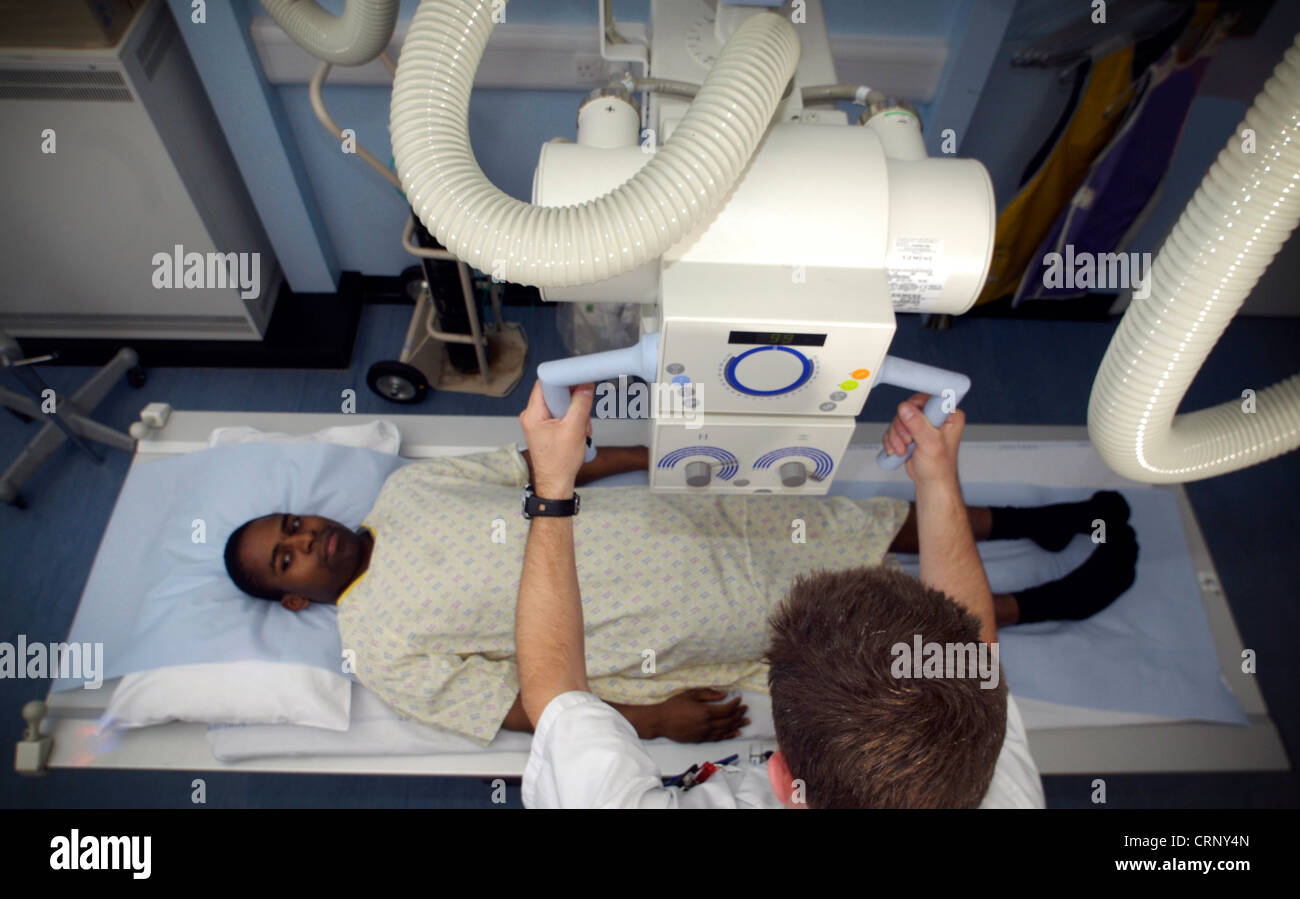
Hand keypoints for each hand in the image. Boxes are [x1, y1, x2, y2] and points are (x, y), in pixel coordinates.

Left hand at [518, 379, 593, 496]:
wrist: (556, 483)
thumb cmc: (559, 464)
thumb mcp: (574, 430)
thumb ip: (581, 404)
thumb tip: (585, 386)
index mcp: (533, 414)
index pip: (545, 382)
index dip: (563, 379)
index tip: (578, 380)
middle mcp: (532, 415)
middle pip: (556, 393)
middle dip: (574, 402)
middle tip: (582, 415)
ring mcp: (539, 422)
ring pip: (561, 404)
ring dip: (576, 414)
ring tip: (581, 429)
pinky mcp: (546, 427)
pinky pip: (562, 414)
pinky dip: (573, 421)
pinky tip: (578, 433)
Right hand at [654, 689, 748, 742]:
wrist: (661, 721)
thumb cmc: (674, 705)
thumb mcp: (691, 694)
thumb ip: (708, 694)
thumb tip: (724, 695)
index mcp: (705, 712)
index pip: (727, 709)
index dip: (735, 704)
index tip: (739, 699)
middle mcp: (707, 725)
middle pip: (729, 721)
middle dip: (739, 714)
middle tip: (745, 709)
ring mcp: (704, 734)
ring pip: (726, 731)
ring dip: (737, 726)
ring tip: (746, 722)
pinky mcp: (701, 739)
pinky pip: (718, 738)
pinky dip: (728, 735)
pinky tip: (734, 733)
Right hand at [882, 392, 964, 487]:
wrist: (930, 481)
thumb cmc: (939, 467)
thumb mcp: (931, 445)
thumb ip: (918, 425)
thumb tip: (906, 408)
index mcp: (949, 415)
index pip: (931, 397)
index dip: (916, 404)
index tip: (908, 414)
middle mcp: (935, 416)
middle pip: (909, 407)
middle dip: (902, 426)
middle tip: (908, 440)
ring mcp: (922, 423)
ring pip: (899, 418)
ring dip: (896, 435)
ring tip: (904, 449)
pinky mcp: (910, 430)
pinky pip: (893, 427)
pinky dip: (892, 440)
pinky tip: (898, 450)